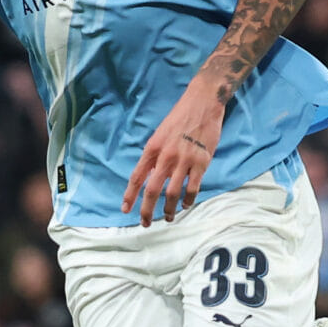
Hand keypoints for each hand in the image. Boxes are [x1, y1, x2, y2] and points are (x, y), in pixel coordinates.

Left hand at [123, 81, 224, 226]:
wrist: (202, 103)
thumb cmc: (179, 118)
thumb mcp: (159, 134)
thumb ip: (154, 155)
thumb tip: (149, 175)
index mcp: (152, 148)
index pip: (137, 177)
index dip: (130, 196)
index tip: (125, 210)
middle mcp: (166, 156)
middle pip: (152, 190)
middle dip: (147, 210)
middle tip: (145, 223)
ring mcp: (184, 160)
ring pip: (173, 193)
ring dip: (168, 209)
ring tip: (168, 217)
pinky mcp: (201, 162)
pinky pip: (193, 187)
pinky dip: (188, 200)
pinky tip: (185, 205)